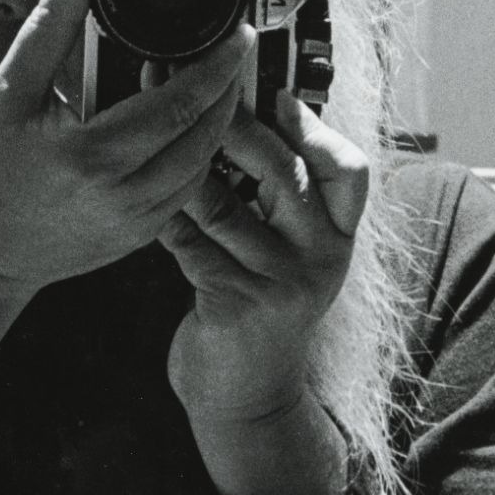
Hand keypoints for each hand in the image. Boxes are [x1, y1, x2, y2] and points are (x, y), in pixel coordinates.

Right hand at [0, 0, 255, 290]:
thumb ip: (51, 22)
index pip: (177, 107)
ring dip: (216, 124)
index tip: (237, 35)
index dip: (216, 68)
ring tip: (207, 85)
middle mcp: (123, 195)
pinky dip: (196, 156)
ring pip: (203, 168)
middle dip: (226, 90)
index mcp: (92, 155)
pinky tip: (184, 127)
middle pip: (204, 137)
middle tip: (231, 53)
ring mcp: (136, 223)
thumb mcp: (11, 89)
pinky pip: (187, 193)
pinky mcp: (140, 238)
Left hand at [158, 89, 369, 433]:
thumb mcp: (290, 257)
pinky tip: (145, 200)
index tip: (278, 94)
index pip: (349, 170)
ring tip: (157, 136)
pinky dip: (167, 218)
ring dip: (187, 170)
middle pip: (285, 174)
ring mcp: (279, 285)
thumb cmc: (261, 311)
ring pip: (227, 207)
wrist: (248, 399)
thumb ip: (282, 202)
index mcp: (339, 238)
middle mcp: (320, 259)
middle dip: (238, 129)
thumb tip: (251, 119)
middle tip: (198, 98)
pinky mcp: (236, 305)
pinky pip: (192, 244)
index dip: (315, 128)